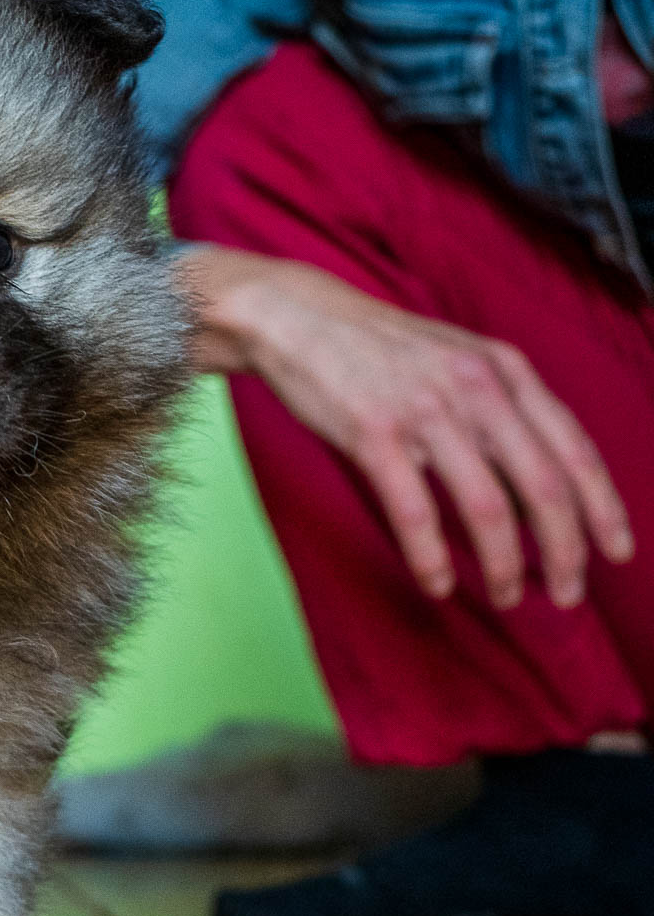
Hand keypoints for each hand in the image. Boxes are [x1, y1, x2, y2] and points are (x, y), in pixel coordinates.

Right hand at [180, 243, 634, 608]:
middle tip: (566, 593)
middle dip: (565, 551)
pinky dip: (431, 557)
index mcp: (506, 370)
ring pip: (487, 506)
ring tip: (504, 597)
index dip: (603, 508)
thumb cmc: (377, 349)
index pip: (574, 449)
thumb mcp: (458, 360)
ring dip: (504, 564)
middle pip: (544, 486)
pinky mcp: (374, 434)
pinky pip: (415, 511)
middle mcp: (477, 388)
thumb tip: (535, 484)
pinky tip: (437, 584)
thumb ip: (501, 408)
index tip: (615, 552)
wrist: (299, 319)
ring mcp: (426, 411)